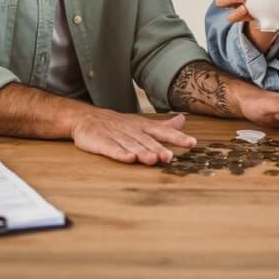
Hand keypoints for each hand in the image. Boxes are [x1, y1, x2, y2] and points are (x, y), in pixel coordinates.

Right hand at [69, 110, 196, 164]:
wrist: (87, 119)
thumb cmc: (119, 124)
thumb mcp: (142, 123)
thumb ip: (163, 126)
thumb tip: (183, 120)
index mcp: (143, 127)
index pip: (163, 132)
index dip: (177, 137)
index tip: (191, 143)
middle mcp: (132, 131)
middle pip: (147, 141)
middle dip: (158, 148)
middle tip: (170, 156)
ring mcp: (116, 136)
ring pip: (131, 145)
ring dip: (142, 152)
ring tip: (153, 159)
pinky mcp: (102, 143)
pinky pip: (111, 149)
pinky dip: (120, 153)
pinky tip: (128, 159)